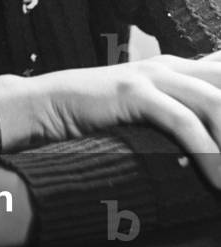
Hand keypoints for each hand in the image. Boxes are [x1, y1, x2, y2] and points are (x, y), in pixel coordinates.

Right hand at [0, 51, 220, 187]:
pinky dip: (207, 152)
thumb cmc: (94, 116)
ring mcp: (151, 75)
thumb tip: (208, 141)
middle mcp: (170, 65)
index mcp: (176, 67)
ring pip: (214, 102)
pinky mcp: (133, 91)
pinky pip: (182, 121)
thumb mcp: (143, 110)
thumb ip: (176, 114)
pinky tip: (217, 181)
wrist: (43, 105)